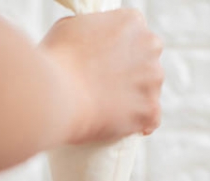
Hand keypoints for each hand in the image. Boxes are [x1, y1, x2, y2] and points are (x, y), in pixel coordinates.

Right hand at [40, 9, 163, 142]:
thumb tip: (91, 44)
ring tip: (111, 111)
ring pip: (151, 92)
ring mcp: (152, 80)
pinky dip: (142, 125)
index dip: (122, 54)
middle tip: (109, 89)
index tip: (110, 67)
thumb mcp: (70, 28)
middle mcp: (149, 47)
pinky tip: (130, 128)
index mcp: (132, 23)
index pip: (136, 38)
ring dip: (137, 100)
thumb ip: (92, 32)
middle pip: (147, 64)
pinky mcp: (149, 110)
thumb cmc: (57, 62)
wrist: (58, 96)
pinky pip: (152, 120)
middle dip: (133, 76)